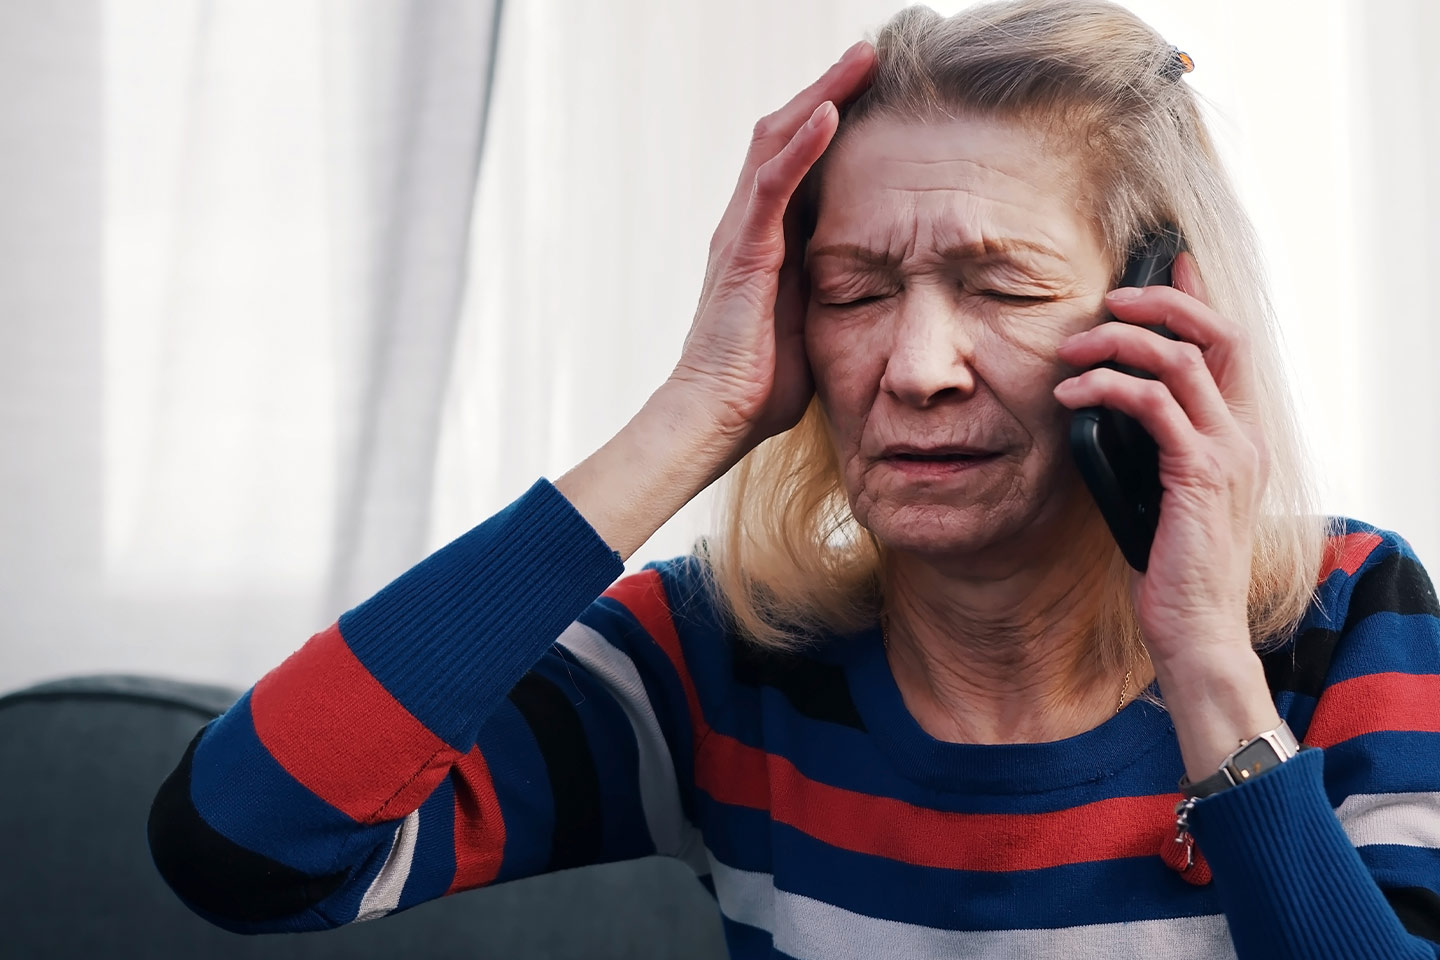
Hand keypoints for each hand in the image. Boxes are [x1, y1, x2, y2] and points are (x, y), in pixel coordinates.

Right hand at [666, 40, 874, 462]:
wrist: (715, 418)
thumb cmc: (761, 384)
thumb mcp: (811, 320)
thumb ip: (830, 286)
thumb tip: (878, 279)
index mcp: (764, 238)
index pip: (793, 158)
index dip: (828, 117)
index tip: (872, 90)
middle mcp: (746, 223)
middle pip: (782, 133)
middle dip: (827, 89)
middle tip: (869, 53)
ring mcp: (740, 233)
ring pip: (775, 142)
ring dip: (819, 96)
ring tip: (859, 61)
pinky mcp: (742, 253)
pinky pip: (771, 186)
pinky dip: (801, 146)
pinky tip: (831, 112)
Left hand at [1052, 253, 1267, 667]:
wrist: (1197, 629)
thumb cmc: (1171, 566)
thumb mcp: (1162, 492)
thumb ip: (1153, 446)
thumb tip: (1107, 407)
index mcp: (1239, 436)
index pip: (1229, 345)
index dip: (1198, 298)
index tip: (1167, 264)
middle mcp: (1244, 435)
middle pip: (1218, 332)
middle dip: (1162, 302)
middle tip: (1109, 298)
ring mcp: (1228, 453)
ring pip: (1180, 358)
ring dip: (1118, 342)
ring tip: (1070, 351)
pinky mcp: (1198, 474)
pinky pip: (1151, 404)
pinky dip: (1105, 388)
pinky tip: (1069, 396)